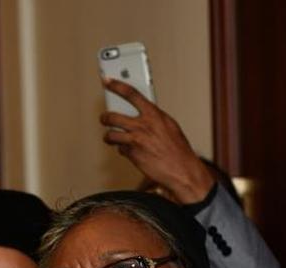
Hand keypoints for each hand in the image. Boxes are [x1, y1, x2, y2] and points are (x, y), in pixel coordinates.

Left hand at [99, 78, 215, 204]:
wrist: (181, 169)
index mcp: (154, 114)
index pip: (131, 94)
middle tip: (104, 118)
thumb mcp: (169, 125)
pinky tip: (130, 150)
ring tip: (111, 137)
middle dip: (105, 117)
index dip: (116, 85)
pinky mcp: (132, 155)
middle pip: (112, 116)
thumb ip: (153, 117)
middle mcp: (142, 126)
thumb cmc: (177, 148)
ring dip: (108, 136)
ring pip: (110, 135)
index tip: (107, 81)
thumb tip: (143, 111)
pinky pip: (120, 150)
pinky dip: (122, 150)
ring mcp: (135, 141)